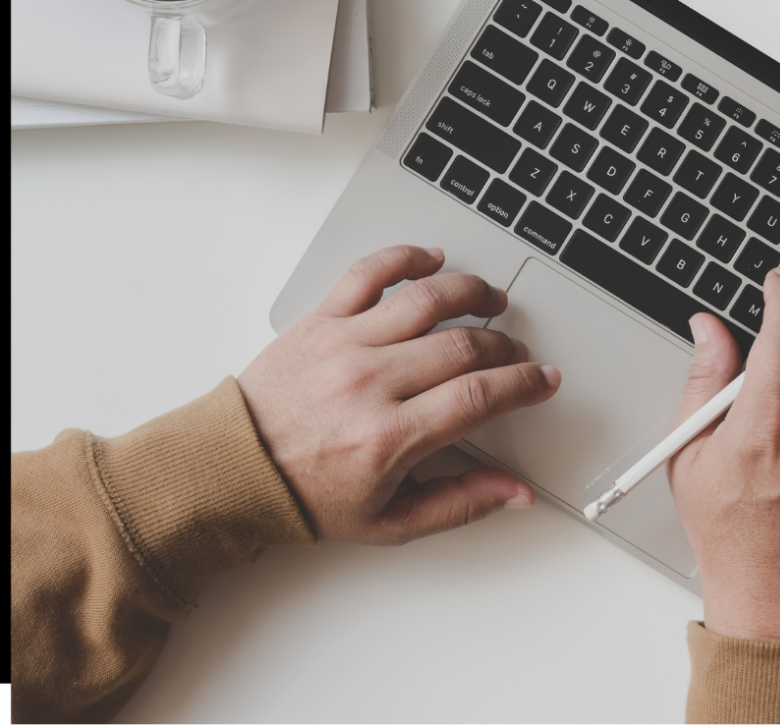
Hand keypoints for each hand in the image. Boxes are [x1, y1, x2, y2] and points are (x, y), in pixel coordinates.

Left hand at [236, 245, 560, 543]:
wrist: (236, 468)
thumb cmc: (308, 495)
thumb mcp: (390, 522)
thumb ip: (460, 504)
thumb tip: (515, 492)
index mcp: (389, 436)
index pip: (478, 396)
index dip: (524, 384)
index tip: (543, 379)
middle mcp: (369, 382)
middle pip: (462, 345)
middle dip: (504, 346)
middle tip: (515, 354)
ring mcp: (344, 343)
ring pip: (426, 298)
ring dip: (471, 292)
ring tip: (490, 300)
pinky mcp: (321, 318)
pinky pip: (369, 272)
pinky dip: (406, 257)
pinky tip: (431, 260)